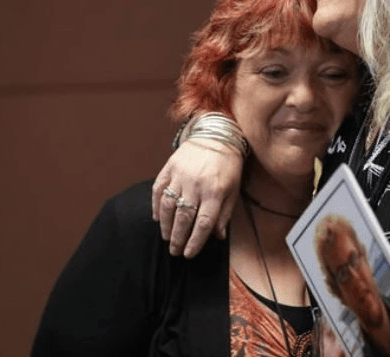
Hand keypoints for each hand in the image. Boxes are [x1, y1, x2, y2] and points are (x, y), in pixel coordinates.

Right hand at [152, 138, 243, 257]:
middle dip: (177, 238)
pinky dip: (156, 206)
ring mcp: (181, 175)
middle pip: (184, 218)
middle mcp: (197, 185)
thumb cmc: (228, 167)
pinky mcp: (169, 168)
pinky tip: (157, 218)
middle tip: (174, 251)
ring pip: (168, 206)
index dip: (195, 241)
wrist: (217, 136)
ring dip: (165, 225)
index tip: (189, 254)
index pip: (203, 223)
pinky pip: (158, 190)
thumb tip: (217, 237)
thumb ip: (225, 214)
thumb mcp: (233, 190)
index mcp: (215, 192)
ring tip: (166, 237)